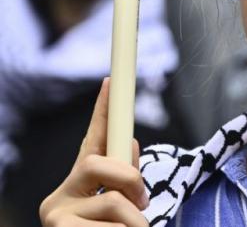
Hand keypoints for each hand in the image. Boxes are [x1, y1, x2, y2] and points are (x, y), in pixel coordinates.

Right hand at [39, 79, 148, 226]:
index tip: (112, 80)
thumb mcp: (121, 207)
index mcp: (80, 185)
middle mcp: (61, 195)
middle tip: (142, 204)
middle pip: (100, 164)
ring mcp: (56, 216)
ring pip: (114, 202)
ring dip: (136, 222)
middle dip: (131, 181)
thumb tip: (129, 144)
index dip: (103, 110)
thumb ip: (123, 178)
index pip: (92, 139)